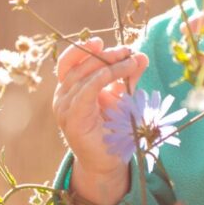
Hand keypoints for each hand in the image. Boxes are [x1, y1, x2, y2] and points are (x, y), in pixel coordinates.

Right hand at [52, 37, 148, 175]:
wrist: (108, 162)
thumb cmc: (113, 129)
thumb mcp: (123, 97)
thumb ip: (129, 77)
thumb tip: (141, 55)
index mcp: (69, 89)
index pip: (69, 62)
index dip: (83, 49)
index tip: (102, 42)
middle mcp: (62, 96)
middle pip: (78, 65)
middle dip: (103, 55)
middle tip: (125, 50)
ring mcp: (63, 107)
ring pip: (84, 76)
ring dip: (109, 65)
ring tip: (130, 61)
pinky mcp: (71, 118)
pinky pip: (85, 91)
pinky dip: (101, 78)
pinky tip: (116, 73)